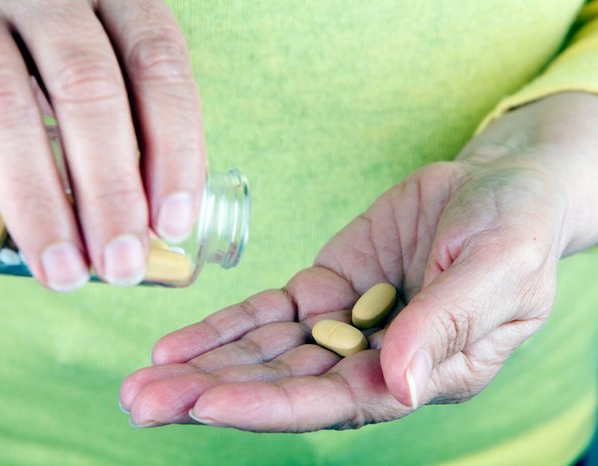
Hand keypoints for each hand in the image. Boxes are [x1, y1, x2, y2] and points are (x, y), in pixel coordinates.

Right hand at [0, 0, 204, 289]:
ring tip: (60, 273)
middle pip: (87, 90)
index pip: (158, 66)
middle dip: (110, 191)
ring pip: (2, 105)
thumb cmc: (41, 32)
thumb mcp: (97, 41)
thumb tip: (154, 215)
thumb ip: (124, 100)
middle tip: (121, 265)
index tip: (175, 224)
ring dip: (37, 204)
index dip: (175, 149)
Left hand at [117, 93, 597, 431]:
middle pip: (283, 387)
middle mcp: (374, 358)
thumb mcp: (499, 268)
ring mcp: (345, 324)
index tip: (204, 403)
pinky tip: (178, 343)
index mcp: (423, 371)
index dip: (270, 404)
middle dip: (211, 394)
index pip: (336, 402)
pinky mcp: (325, 288)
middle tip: (141, 404)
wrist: (500, 186)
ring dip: (204, 365)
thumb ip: (446, 324)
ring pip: (264, 354)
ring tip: (142, 380)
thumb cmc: (515, 228)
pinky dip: (225, 327)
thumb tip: (397, 383)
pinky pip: (268, 312)